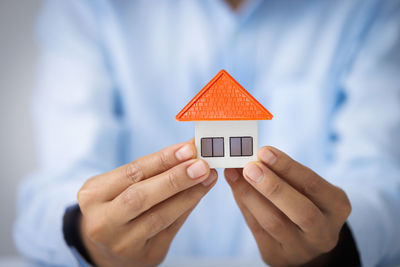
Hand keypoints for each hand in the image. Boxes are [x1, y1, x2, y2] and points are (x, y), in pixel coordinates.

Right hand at [78, 140, 216, 266]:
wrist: (106, 245)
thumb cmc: (116, 204)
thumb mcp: (118, 184)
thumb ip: (149, 169)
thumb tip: (188, 150)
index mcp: (92, 196)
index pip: (131, 173)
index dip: (162, 159)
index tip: (188, 148)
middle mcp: (103, 223)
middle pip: (140, 197)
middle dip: (175, 179)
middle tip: (202, 165)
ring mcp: (123, 243)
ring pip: (159, 216)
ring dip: (188, 195)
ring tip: (208, 177)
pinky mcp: (145, 256)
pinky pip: (171, 229)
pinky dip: (187, 208)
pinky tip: (199, 193)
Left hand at [224, 146, 350, 266]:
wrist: (305, 239)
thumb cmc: (304, 201)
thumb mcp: (306, 187)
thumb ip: (283, 173)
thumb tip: (252, 155)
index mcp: (337, 207)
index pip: (313, 185)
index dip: (287, 167)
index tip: (264, 151)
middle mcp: (324, 233)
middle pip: (301, 211)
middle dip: (273, 186)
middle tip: (250, 167)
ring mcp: (301, 249)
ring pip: (274, 222)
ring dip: (250, 195)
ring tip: (234, 173)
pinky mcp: (277, 256)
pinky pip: (257, 229)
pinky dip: (244, 205)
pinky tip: (235, 187)